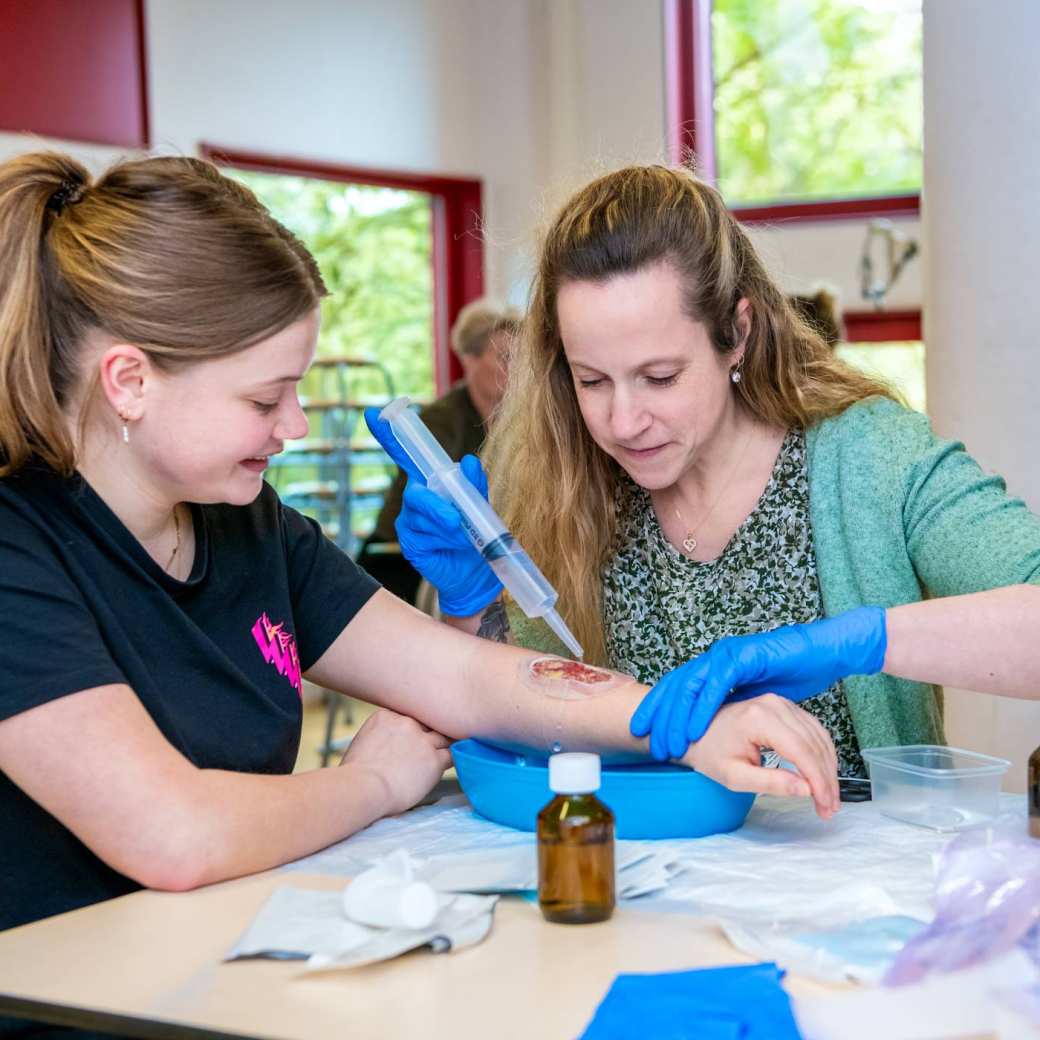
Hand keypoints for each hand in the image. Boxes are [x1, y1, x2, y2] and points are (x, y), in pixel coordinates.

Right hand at [339, 708, 452, 815]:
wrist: (363, 786)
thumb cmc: (353, 775)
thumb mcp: (361, 744)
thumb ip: (377, 740)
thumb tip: (382, 753)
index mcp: (386, 716)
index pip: (409, 716)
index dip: (413, 728)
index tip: (414, 738)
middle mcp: (406, 723)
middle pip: (427, 722)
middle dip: (430, 732)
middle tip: (434, 742)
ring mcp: (422, 740)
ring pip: (443, 737)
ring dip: (445, 744)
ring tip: (451, 749)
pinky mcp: (434, 759)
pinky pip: (452, 755)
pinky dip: (454, 758)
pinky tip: (456, 762)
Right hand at [365, 406, 501, 615]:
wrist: (477, 571)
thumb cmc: (476, 533)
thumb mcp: (480, 505)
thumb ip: (474, 484)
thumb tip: (467, 461)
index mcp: (431, 483)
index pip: (407, 455)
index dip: (389, 434)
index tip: (375, 414)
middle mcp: (416, 498)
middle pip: (415, 489)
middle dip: (435, 505)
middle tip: (456, 520)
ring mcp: (409, 520)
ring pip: (421, 512)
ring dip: (445, 524)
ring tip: (462, 535)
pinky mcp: (409, 541)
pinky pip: (420, 532)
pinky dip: (440, 537)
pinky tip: (449, 545)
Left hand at [631, 607, 886, 760]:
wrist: (821, 652)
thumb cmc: (791, 674)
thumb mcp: (755, 698)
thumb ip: (735, 707)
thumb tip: (717, 722)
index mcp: (714, 668)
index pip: (678, 690)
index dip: (660, 711)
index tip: (643, 734)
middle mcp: (714, 660)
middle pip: (676, 688)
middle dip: (658, 715)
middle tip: (644, 740)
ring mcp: (726, 656)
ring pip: (690, 686)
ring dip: (676, 716)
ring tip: (668, 741)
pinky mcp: (742, 657)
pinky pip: (716, 684)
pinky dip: (703, 706)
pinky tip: (693, 725)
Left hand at [682, 695, 840, 818]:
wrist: (695, 732)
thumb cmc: (710, 754)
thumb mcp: (734, 777)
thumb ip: (770, 783)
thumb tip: (806, 790)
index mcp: (759, 718)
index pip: (801, 751)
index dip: (819, 781)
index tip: (825, 806)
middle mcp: (774, 704)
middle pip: (814, 744)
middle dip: (826, 779)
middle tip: (829, 808)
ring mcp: (781, 702)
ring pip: (819, 737)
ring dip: (828, 768)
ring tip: (828, 797)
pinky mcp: (784, 706)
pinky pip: (813, 730)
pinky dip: (821, 754)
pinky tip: (822, 775)